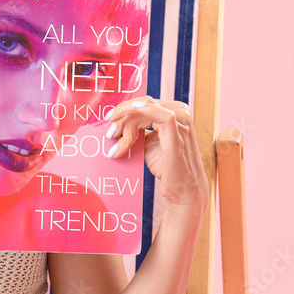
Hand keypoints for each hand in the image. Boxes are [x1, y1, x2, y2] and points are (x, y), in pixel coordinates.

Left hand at [105, 97, 208, 213]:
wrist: (184, 191)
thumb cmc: (167, 168)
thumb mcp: (149, 144)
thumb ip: (138, 131)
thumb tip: (115, 125)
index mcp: (174, 112)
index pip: (145, 103)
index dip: (125, 110)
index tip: (109, 122)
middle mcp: (181, 113)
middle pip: (143, 105)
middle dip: (122, 119)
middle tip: (110, 135)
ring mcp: (182, 123)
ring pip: (145, 111)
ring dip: (126, 126)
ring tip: (118, 148)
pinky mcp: (179, 135)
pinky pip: (163, 116)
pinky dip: (147, 110)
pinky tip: (133, 111)